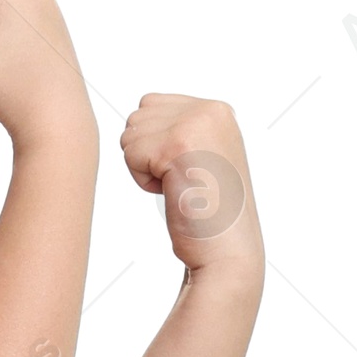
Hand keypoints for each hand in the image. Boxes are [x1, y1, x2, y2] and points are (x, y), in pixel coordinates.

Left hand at [120, 94, 263, 285]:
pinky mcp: (177, 144)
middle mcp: (210, 109)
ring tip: (179, 187)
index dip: (155, 145)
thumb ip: (178, 128)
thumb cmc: (209, 215)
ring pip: (131, 134)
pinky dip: (143, 181)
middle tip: (182, 182)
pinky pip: (130, 153)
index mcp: (218, 110)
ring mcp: (195, 123)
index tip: (187, 171)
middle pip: (138, 116)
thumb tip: (139, 112)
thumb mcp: (202, 157)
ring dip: (145, 167)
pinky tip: (173, 193)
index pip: (152, 104)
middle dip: (148, 154)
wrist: (226, 252)